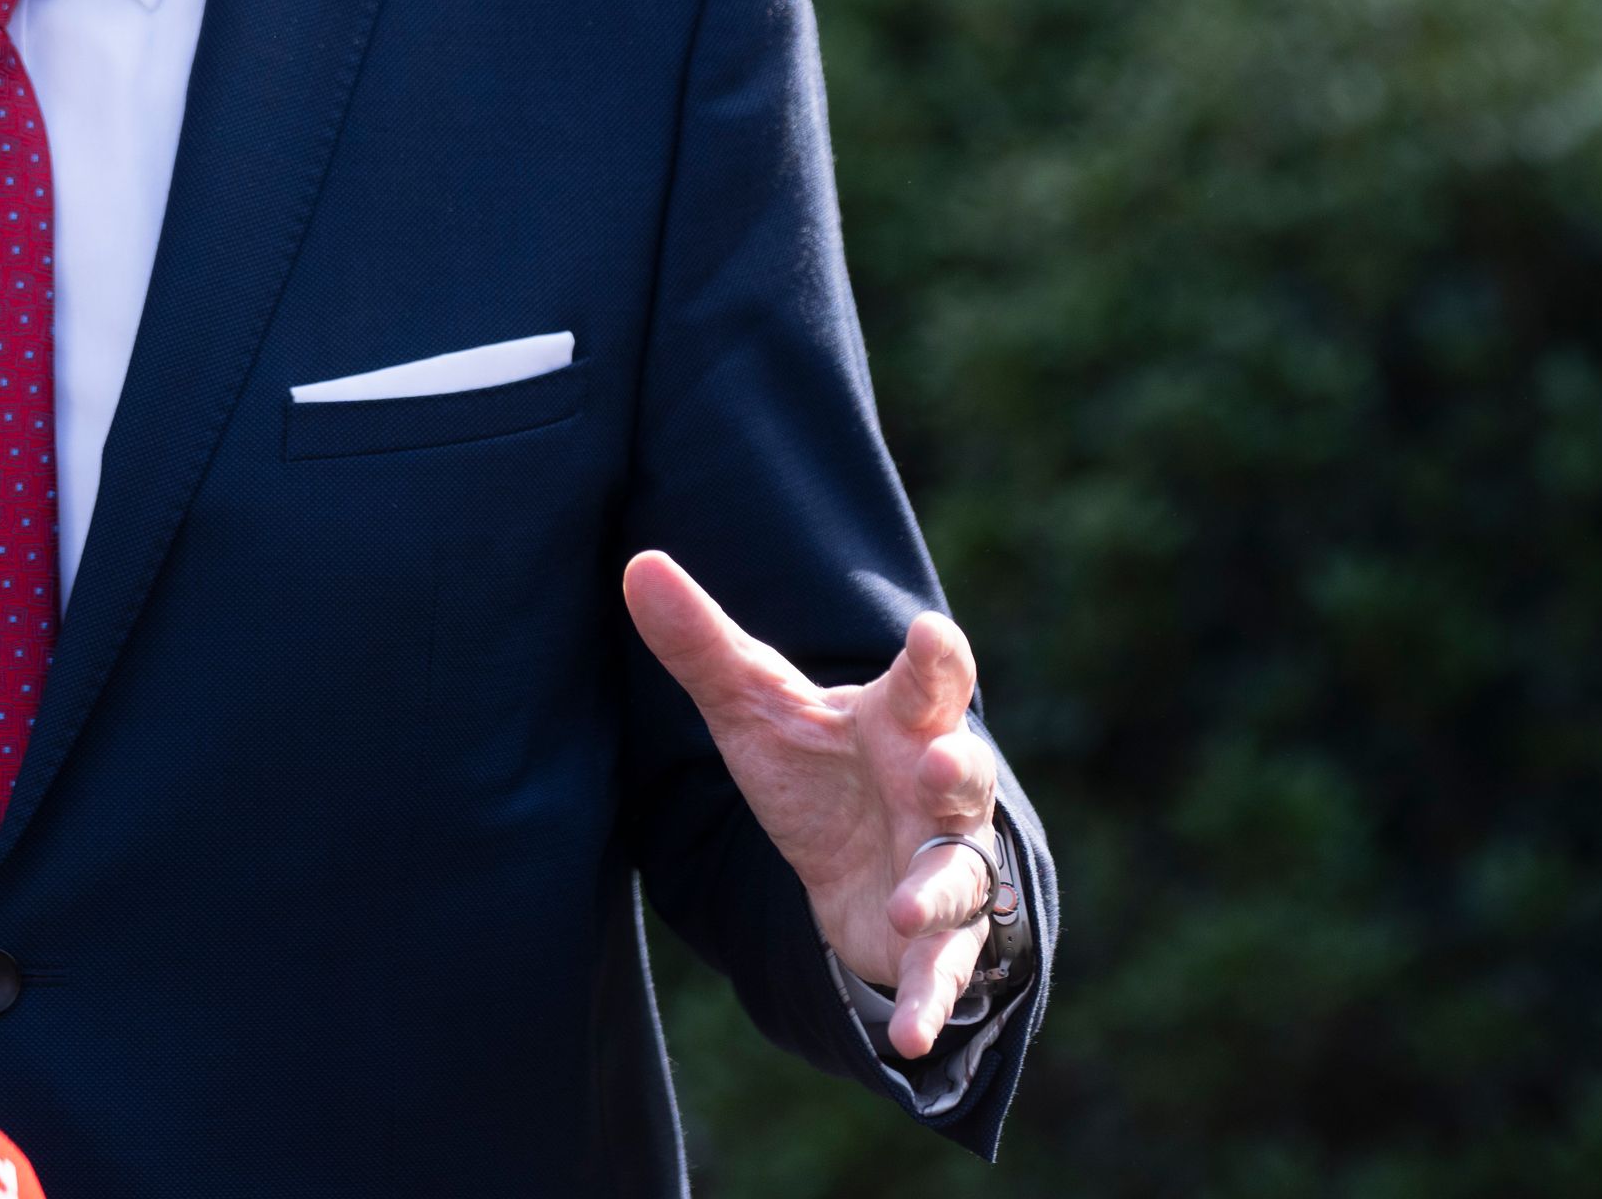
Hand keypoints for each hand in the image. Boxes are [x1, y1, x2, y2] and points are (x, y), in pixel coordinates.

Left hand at [622, 550, 1006, 1060]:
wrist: (853, 859)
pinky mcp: (935, 938)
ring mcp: (945, 864)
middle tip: (948, 763)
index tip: (931, 633)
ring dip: (942, 892)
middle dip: (960, 769)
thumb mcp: (753, 706)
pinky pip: (942, 971)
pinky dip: (928, 1001)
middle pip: (963, 772)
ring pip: (961, 874)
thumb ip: (702, 643)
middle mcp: (937, 789)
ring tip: (911, 909)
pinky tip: (907, 1037)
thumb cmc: (818, 765)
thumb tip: (638, 564)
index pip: (927, 680)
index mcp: (901, 720)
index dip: (933, 657)